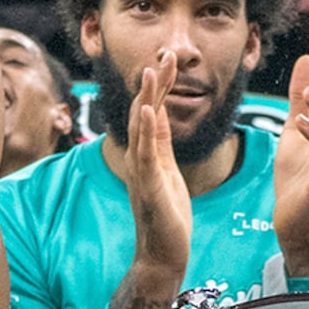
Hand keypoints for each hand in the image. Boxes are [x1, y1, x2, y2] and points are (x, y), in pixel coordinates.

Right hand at [106, 48, 197, 308]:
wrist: (162, 256)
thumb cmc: (167, 217)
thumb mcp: (168, 171)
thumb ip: (161, 143)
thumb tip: (159, 112)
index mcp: (150, 153)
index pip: (153, 110)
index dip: (159, 83)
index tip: (167, 56)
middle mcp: (141, 158)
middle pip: (144, 111)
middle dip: (154, 82)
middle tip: (164, 51)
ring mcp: (142, 172)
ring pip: (142, 128)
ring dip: (147, 98)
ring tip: (152, 71)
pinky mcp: (148, 187)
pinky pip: (145, 155)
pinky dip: (146, 131)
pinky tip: (149, 111)